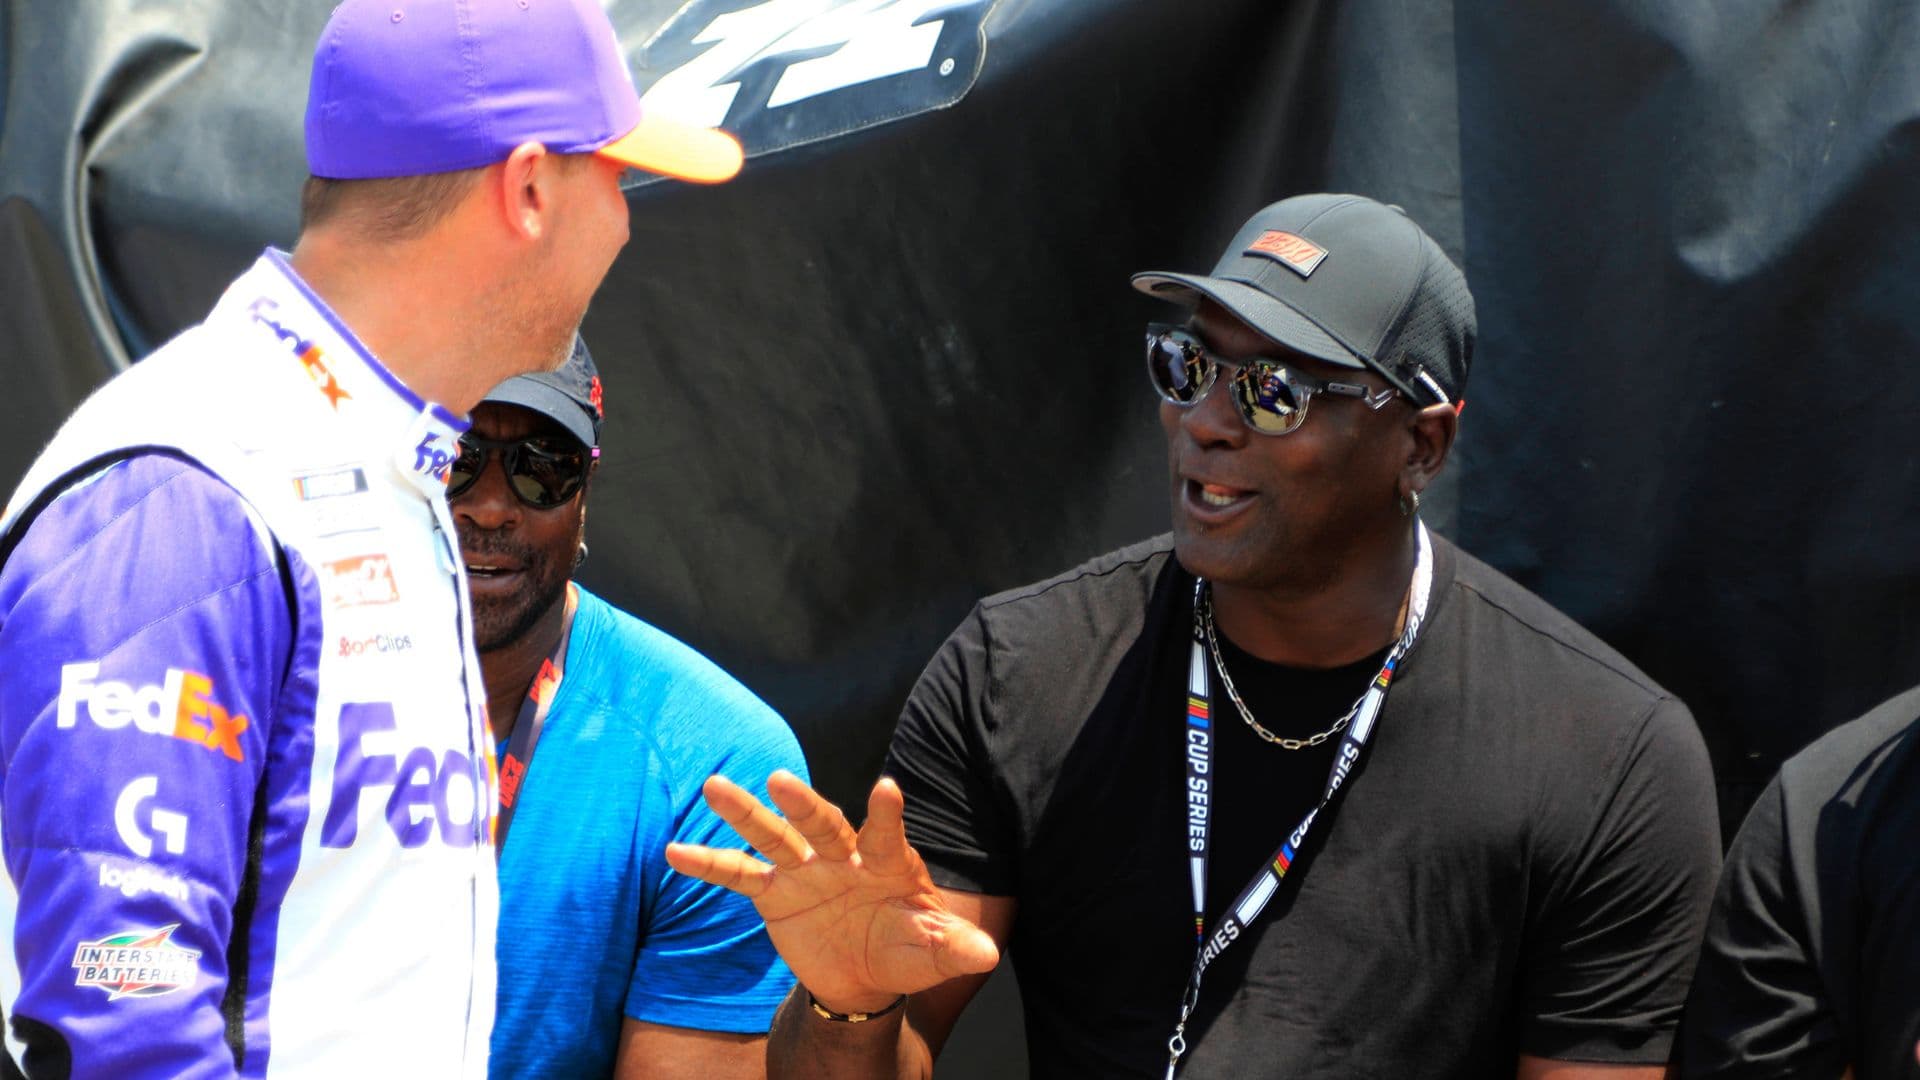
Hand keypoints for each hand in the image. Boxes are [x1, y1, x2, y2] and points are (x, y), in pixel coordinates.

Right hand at [665, 770, 999, 1013]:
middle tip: (783, 779)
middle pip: (821, 822)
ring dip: (744, 812)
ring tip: (714, 786)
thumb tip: (990, 954)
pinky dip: (708, 863)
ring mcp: (804, 869)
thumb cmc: (907, 950)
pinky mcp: (773, 892)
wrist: (865, 973)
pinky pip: (738, 874)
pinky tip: (675, 851)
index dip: (887, 814)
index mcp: (886, 863)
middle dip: (803, 802)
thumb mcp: (933, 953)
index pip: (887, 834)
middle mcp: (842, 855)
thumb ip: (956, 949)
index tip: (887, 789)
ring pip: (772, 836)